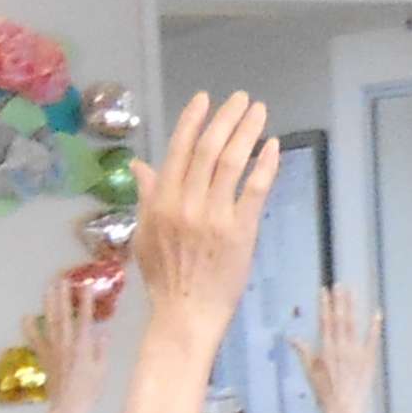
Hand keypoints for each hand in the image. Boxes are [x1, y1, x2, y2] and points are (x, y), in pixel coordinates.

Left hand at [29, 274, 109, 412]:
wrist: (68, 406)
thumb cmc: (88, 390)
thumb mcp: (101, 370)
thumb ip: (101, 349)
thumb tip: (104, 332)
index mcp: (83, 347)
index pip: (85, 320)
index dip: (85, 303)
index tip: (85, 288)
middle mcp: (66, 344)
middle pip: (64, 316)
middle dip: (63, 297)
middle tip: (61, 280)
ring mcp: (53, 349)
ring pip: (50, 323)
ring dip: (48, 305)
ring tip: (47, 289)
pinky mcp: (44, 357)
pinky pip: (35, 340)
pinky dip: (29, 328)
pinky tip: (25, 316)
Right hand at [131, 90, 275, 349]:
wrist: (186, 313)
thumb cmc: (164, 277)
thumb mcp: (145, 234)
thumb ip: (146, 196)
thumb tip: (139, 165)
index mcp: (161, 202)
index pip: (178, 151)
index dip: (192, 121)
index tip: (205, 99)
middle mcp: (187, 204)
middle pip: (208, 150)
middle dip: (225, 118)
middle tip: (240, 98)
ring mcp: (215, 217)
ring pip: (232, 163)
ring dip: (246, 133)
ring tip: (258, 112)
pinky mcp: (241, 232)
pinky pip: (255, 190)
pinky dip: (265, 165)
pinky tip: (272, 146)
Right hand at [290, 283, 375, 412]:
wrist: (342, 408)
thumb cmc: (324, 391)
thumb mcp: (310, 371)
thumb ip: (303, 351)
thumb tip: (290, 336)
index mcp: (326, 349)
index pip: (324, 322)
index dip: (324, 305)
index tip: (324, 290)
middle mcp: (340, 347)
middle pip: (340, 319)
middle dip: (339, 301)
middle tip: (340, 284)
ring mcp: (355, 352)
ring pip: (353, 325)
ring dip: (352, 307)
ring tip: (352, 291)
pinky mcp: (368, 359)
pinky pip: (372, 340)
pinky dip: (375, 326)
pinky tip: (377, 313)